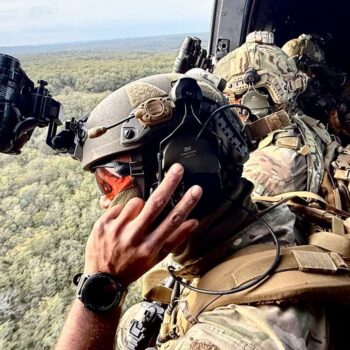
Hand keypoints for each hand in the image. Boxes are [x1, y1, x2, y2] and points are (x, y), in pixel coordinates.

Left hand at [84, 163, 201, 285]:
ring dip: (139, 206)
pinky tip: (120, 225)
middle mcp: (134, 236)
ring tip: (134, 222)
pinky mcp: (103, 224)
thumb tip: (193, 222)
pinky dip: (123, 212)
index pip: (172, 220)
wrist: (102, 280)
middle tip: (177, 169)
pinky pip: (119, 206)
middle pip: (155, 203)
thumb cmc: (132, 268)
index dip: (186, 203)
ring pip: (136, 202)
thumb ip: (176, 239)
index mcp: (150, 246)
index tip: (196, 190)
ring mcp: (117, 229)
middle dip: (169, 184)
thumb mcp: (157, 258)